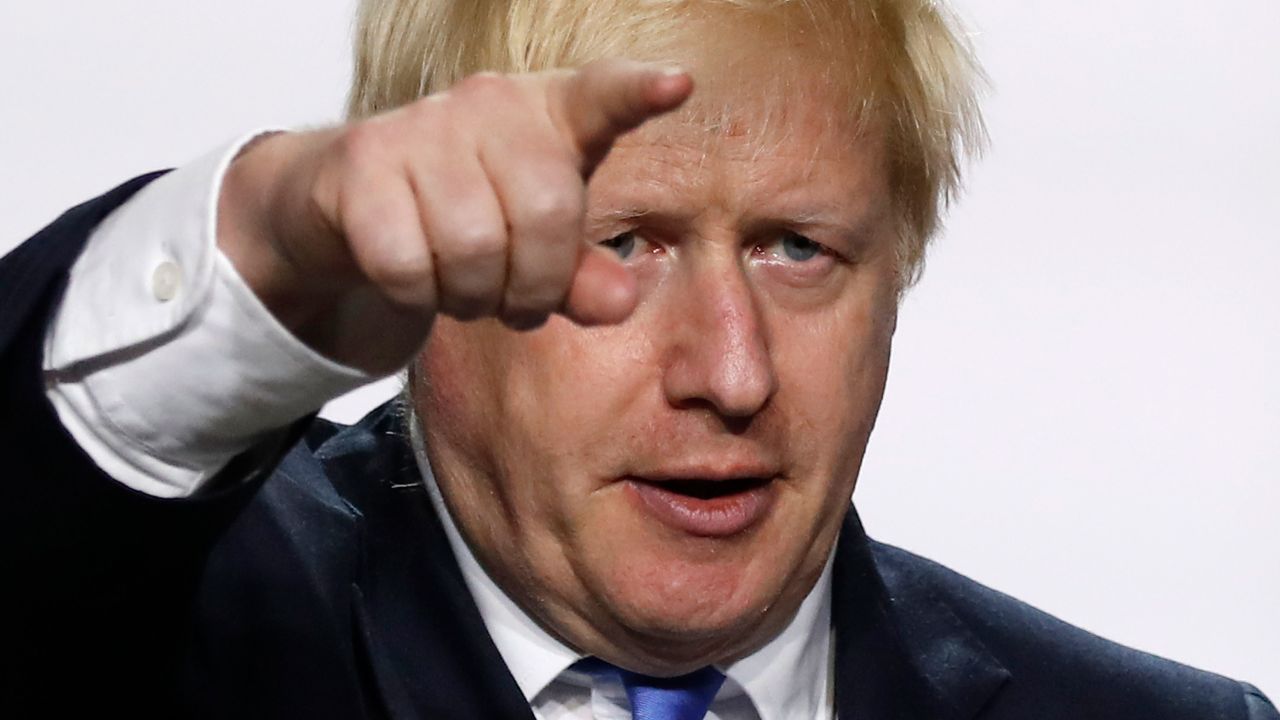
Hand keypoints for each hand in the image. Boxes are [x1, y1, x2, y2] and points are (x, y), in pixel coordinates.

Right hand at [217, 59, 692, 373]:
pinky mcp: (362, 160)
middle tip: (513, 300)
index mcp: (550, 115)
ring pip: (473, 247)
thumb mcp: (538, 251)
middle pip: (547, 212)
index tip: (676, 85)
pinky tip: (414, 279)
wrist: (352, 203)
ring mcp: (422, 124)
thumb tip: (620, 302)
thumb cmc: (469, 218)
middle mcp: (489, 103)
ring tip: (461, 287)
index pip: (602, 95)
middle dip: (534, 286)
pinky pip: (407, 264)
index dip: (637, 92)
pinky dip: (416, 297)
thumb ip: (583, 278)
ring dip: (470, 297)